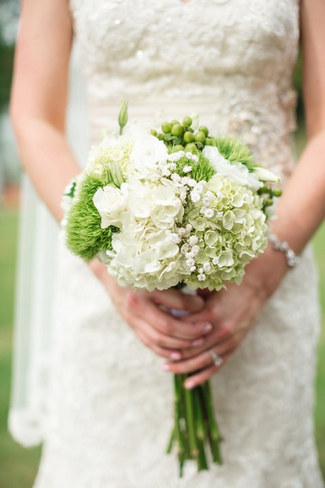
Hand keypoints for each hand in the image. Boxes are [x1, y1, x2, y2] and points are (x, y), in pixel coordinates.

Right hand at [89, 259, 212, 359]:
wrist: (109, 270)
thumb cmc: (138, 265)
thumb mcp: (155, 267)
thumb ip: (176, 277)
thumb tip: (202, 287)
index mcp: (147, 286)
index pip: (177, 302)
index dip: (195, 306)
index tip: (205, 304)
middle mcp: (137, 304)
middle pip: (168, 326)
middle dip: (191, 331)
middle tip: (208, 329)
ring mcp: (132, 317)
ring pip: (158, 339)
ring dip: (180, 344)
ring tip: (198, 342)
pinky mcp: (130, 325)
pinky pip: (148, 343)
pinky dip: (164, 350)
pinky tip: (178, 354)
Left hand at [162, 246, 288, 387]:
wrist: (256, 285)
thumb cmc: (229, 283)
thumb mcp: (207, 287)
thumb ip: (190, 301)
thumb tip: (168, 310)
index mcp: (211, 313)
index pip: (183, 329)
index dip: (168, 334)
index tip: (155, 335)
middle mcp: (220, 330)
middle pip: (191, 349)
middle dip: (173, 356)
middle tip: (158, 359)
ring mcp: (229, 340)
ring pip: (202, 360)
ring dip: (184, 367)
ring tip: (167, 369)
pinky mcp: (235, 345)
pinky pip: (217, 364)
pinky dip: (203, 375)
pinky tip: (189, 383)